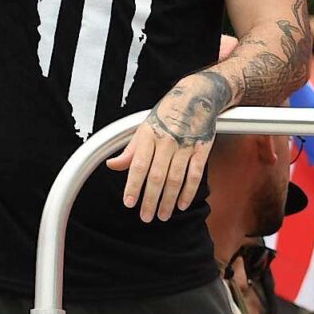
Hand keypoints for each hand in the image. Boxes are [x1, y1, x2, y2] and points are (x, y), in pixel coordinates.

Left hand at [108, 69, 233, 220]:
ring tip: (162, 215)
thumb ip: (130, 150)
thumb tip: (111, 165)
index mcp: (149, 135)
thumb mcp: (144, 128)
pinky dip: (189, 191)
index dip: (133, 185)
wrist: (197, 96)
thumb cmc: (166, 115)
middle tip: (146, 217)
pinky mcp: (202, 148)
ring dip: (168, 200)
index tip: (129, 203)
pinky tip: (182, 204)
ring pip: (175, 178)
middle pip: (157, 176)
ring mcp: (186, 145)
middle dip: (150, 199)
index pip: (139, 165)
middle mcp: (167, 140)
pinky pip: (195, 174)